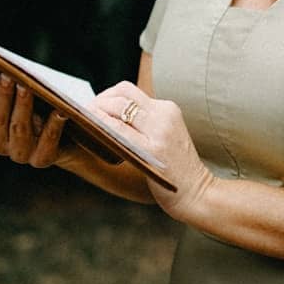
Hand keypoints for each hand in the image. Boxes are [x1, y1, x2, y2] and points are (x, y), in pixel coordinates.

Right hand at [0, 65, 69, 167]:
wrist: (67, 140)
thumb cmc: (38, 107)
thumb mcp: (18, 97)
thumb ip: (7, 84)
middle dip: (1, 95)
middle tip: (8, 75)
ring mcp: (20, 153)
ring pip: (18, 129)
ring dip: (22, 106)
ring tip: (27, 86)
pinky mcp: (43, 159)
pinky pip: (46, 142)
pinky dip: (53, 125)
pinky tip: (59, 110)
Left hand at [90, 81, 214, 219]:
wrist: (198, 192)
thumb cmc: (176, 171)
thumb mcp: (165, 137)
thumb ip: (144, 124)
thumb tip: (107, 116)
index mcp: (168, 109)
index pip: (129, 90)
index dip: (106, 96)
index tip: (93, 108)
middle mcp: (164, 113)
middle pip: (122, 92)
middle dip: (98, 100)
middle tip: (85, 114)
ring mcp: (160, 129)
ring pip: (118, 106)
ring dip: (96, 110)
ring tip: (85, 122)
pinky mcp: (152, 148)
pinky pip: (119, 129)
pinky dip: (101, 125)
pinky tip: (91, 130)